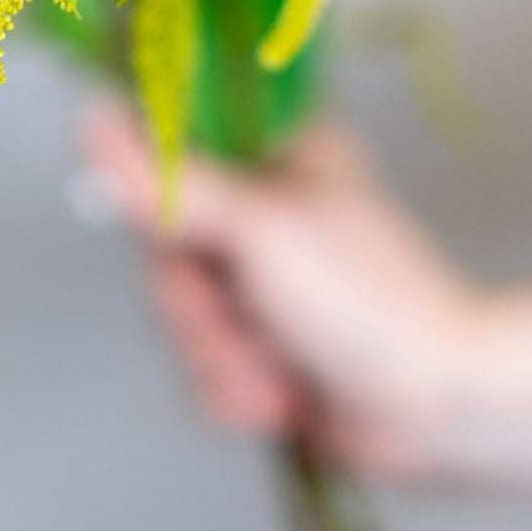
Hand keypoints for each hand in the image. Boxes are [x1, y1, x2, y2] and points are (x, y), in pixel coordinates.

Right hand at [84, 104, 481, 476]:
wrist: (438, 410)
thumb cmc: (370, 303)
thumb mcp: (260, 229)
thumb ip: (170, 182)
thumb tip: (93, 120)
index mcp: (271, 156)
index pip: (164, 159)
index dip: (159, 213)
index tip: (189, 242)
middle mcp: (258, 213)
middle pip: (160, 253)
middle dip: (200, 310)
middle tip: (251, 318)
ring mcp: (256, 284)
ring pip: (174, 320)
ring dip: (223, 360)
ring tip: (282, 370)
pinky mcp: (255, 346)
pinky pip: (198, 369)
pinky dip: (236, 393)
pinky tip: (286, 398)